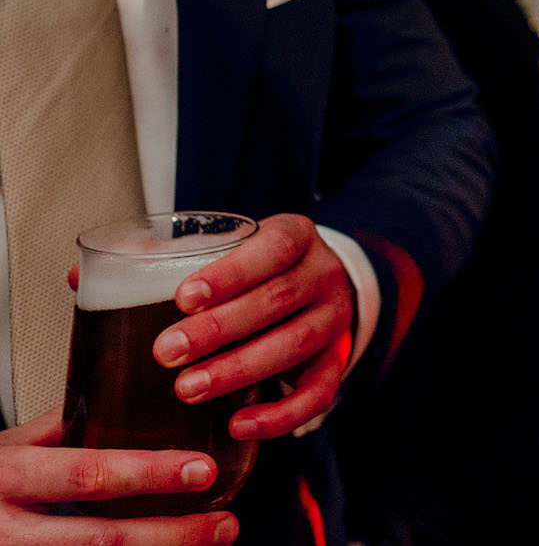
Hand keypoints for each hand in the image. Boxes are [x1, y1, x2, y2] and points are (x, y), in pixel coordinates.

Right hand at [0, 411, 236, 543]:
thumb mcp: (7, 448)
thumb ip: (61, 429)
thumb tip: (126, 390)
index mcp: (8, 478)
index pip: (85, 476)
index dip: (146, 475)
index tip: (201, 469)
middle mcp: (8, 530)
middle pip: (100, 541)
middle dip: (171, 535)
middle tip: (223, 524)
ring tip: (210, 542)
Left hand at [151, 215, 353, 440]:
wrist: (309, 289)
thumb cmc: (250, 271)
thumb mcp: (218, 252)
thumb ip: (157, 262)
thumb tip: (78, 276)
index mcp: (295, 237)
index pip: (273, 247)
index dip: (231, 273)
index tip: (182, 297)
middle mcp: (323, 274)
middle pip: (279, 298)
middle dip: (220, 328)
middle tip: (166, 352)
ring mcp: (335, 319)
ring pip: (297, 343)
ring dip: (240, 369)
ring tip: (188, 390)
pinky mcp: (336, 362)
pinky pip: (319, 392)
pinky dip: (281, 413)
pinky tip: (239, 424)